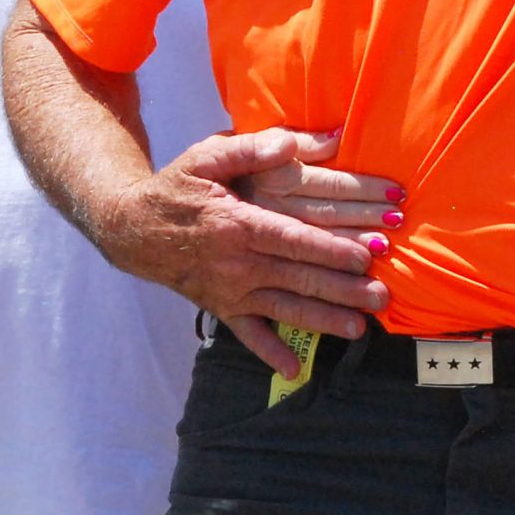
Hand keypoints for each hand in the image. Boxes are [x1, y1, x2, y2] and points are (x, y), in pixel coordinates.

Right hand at [97, 126, 389, 375]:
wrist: (133, 229)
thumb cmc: (177, 188)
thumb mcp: (207, 157)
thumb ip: (252, 148)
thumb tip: (294, 144)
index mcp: (238, 224)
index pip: (294, 241)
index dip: (330, 250)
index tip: (366, 257)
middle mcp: (236, 263)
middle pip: (298, 279)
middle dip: (343, 290)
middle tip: (382, 297)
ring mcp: (229, 291)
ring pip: (284, 308)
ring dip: (323, 320)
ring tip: (358, 328)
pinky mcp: (222, 307)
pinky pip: (248, 335)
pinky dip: (270, 354)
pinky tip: (295, 370)